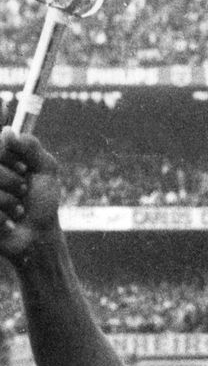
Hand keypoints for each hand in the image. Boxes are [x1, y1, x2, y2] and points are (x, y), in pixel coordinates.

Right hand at [0, 127, 58, 263]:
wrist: (38, 234)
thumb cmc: (41, 201)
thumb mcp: (45, 170)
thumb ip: (31, 147)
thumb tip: (8, 131)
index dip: (8, 157)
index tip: (25, 169)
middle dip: (12, 181)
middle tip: (24, 190)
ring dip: (10, 201)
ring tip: (18, 209)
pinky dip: (4, 218)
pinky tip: (10, 222)